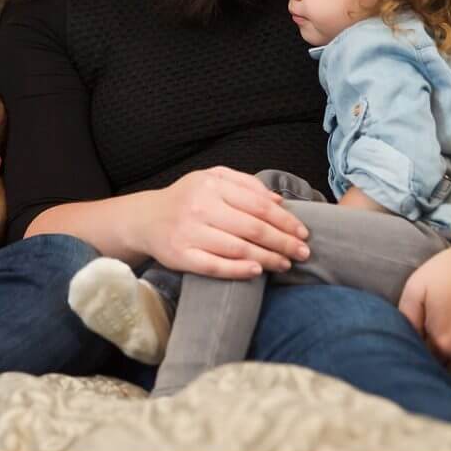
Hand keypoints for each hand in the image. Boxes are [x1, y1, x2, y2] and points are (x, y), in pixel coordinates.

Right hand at [143, 168, 310, 280]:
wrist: (147, 218)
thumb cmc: (187, 198)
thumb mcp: (212, 179)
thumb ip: (245, 184)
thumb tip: (278, 200)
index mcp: (211, 184)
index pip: (258, 204)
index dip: (284, 220)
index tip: (302, 232)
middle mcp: (201, 207)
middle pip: (252, 228)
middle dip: (283, 242)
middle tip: (303, 253)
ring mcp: (190, 232)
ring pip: (238, 249)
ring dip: (267, 259)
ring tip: (286, 264)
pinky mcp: (181, 256)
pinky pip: (215, 266)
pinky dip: (238, 270)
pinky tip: (257, 272)